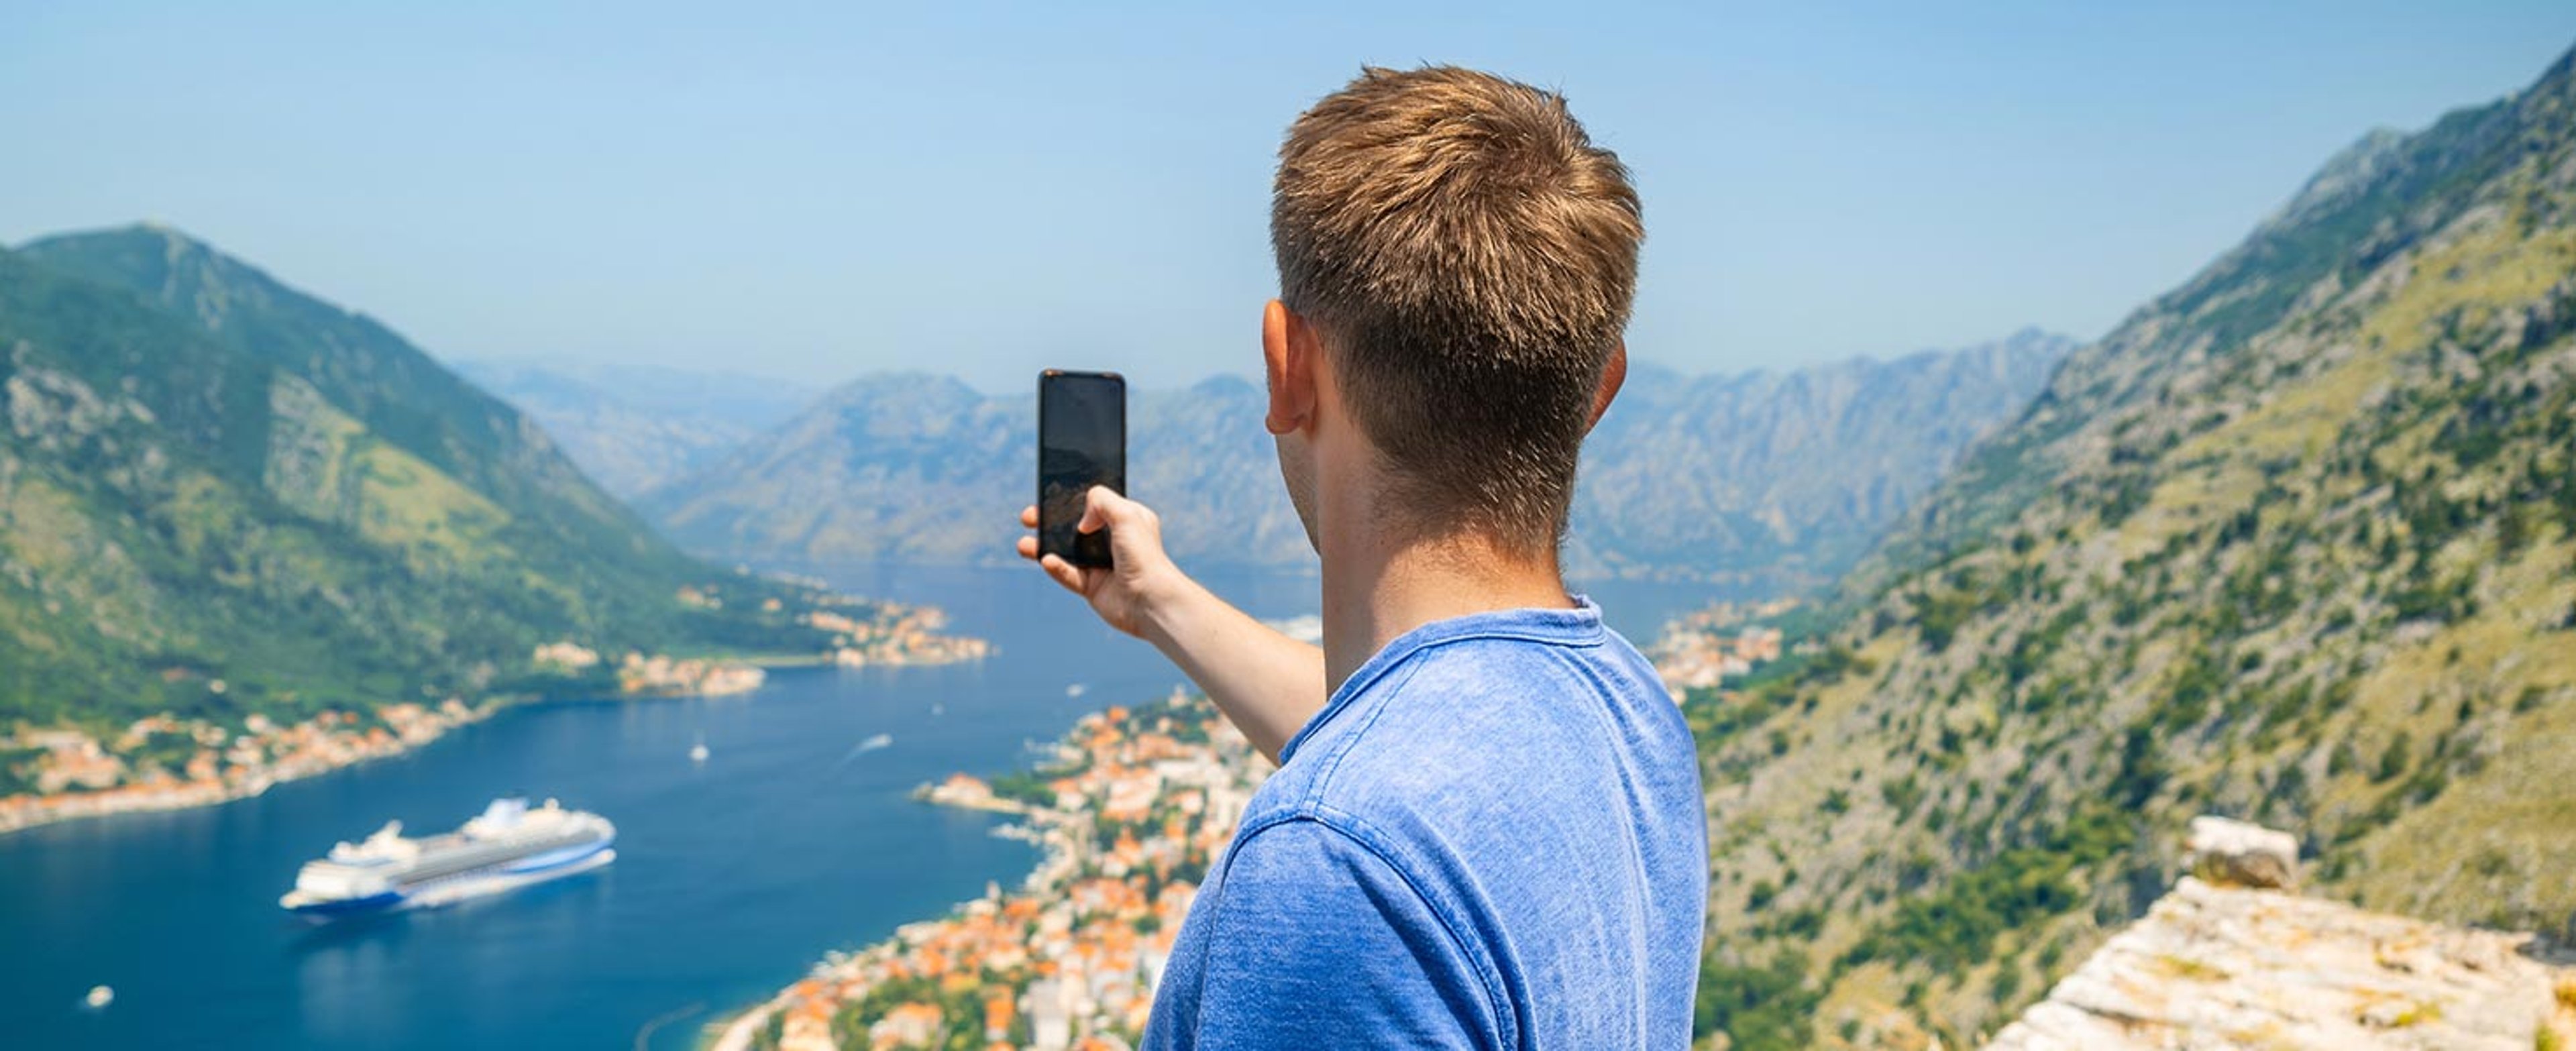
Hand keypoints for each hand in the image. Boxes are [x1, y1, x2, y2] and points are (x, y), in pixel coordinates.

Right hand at [1016, 486, 1182, 639]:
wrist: (1152, 600)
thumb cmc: (1145, 556)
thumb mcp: (1127, 514)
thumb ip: (1101, 501)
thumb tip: (1082, 522)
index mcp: (1124, 520)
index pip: (1093, 505)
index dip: (1071, 501)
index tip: (1049, 496)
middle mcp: (1113, 542)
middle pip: (1073, 528)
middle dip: (1049, 522)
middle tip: (1028, 517)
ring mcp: (1101, 565)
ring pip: (1065, 553)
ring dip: (1042, 547)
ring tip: (1024, 545)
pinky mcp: (1093, 587)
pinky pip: (1068, 575)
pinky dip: (1056, 568)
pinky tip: (1046, 561)